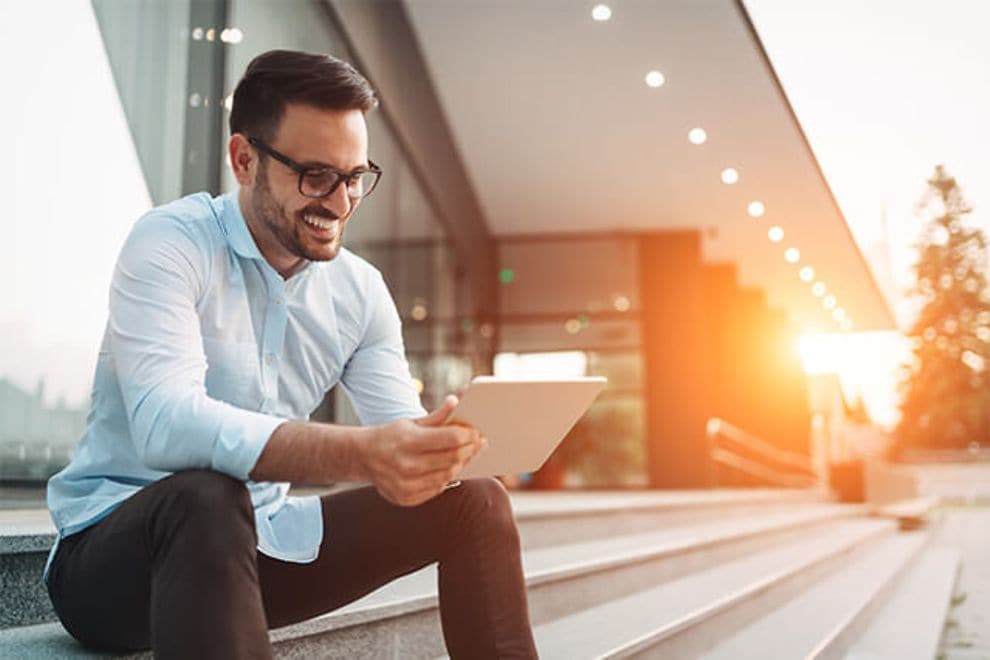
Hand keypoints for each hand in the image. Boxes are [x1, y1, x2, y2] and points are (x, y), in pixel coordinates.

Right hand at [359, 395, 485, 505]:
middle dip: (470, 449)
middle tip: (479, 443)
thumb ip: (437, 416)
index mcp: (408, 441)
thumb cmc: (391, 436)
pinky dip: (446, 478)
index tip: (477, 431)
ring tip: (467, 454)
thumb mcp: (411, 422)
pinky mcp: (406, 498)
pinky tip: (449, 468)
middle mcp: (406, 465)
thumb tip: (456, 400)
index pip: (450, 439)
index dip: (468, 435)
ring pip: (448, 476)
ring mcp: (405, 484)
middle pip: (452, 459)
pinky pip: (437, 489)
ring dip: (461, 464)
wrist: (362, 457)